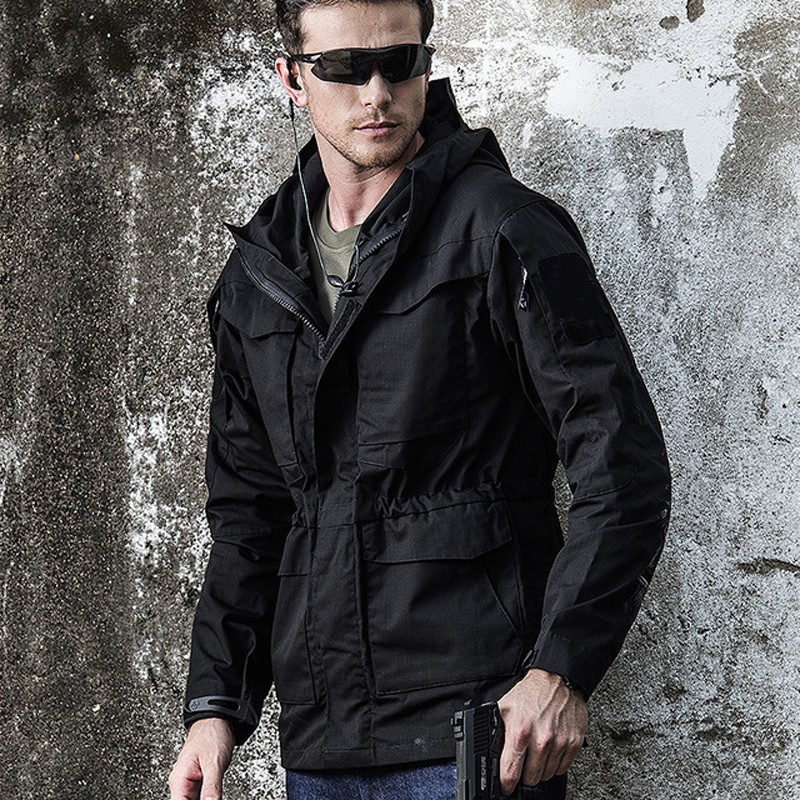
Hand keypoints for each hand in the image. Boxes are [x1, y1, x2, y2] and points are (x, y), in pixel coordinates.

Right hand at [168, 718, 234, 799]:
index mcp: (179, 780)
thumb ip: (212, 786)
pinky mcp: (201, 780)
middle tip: (214, 798)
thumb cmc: (211, 734)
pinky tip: (215, 797)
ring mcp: (191, 782)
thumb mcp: (214, 762)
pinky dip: (209, 798)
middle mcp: (182, 783)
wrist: (218, 719)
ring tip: (215, 795)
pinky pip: (202, 796)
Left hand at [497, 668, 586, 794]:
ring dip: (540, 769)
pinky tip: (550, 750)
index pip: (510, 773)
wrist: (558, 679)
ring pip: (546, 775)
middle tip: (523, 761)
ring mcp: (560, 743)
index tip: (506, 785)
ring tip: (536, 751)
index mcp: (520, 731)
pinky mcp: (574, 743)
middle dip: (524, 774)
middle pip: (530, 779)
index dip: (506, 783)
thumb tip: (489, 752)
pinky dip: (555, 763)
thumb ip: (497, 732)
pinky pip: (562, 769)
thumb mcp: (505, 708)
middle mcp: (541, 740)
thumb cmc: (531, 693)